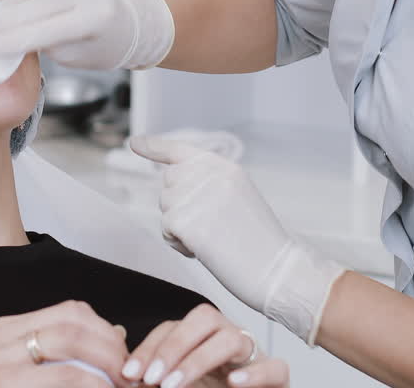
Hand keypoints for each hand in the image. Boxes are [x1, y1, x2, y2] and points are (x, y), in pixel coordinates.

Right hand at [0, 300, 127, 386]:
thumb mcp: (43, 377)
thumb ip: (74, 355)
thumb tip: (119, 332)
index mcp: (7, 330)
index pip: (69, 312)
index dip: (105, 331)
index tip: (125, 357)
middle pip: (72, 322)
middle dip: (110, 346)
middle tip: (130, 374)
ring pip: (70, 340)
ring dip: (107, 363)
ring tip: (123, 384)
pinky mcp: (5, 381)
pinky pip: (67, 375)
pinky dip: (94, 384)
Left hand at [123, 304, 288, 387]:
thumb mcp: (177, 382)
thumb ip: (155, 374)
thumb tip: (126, 370)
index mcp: (201, 338)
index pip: (173, 327)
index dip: (150, 347)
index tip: (130, 373)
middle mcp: (226, 337)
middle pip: (204, 318)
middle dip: (173, 346)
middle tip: (152, 378)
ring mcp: (253, 355)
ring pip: (233, 338)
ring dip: (199, 360)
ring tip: (174, 385)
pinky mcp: (278, 375)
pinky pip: (275, 366)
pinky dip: (255, 374)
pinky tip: (234, 383)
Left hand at [130, 134, 345, 345]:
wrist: (278, 270)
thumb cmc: (262, 244)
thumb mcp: (239, 199)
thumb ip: (210, 187)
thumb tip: (174, 189)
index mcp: (226, 168)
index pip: (181, 150)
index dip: (155, 147)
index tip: (136, 143)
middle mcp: (209, 174)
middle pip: (169, 182)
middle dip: (179, 205)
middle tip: (211, 227)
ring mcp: (195, 194)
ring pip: (165, 206)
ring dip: (180, 227)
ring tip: (213, 240)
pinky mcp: (183, 218)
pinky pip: (165, 229)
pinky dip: (179, 244)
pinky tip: (204, 250)